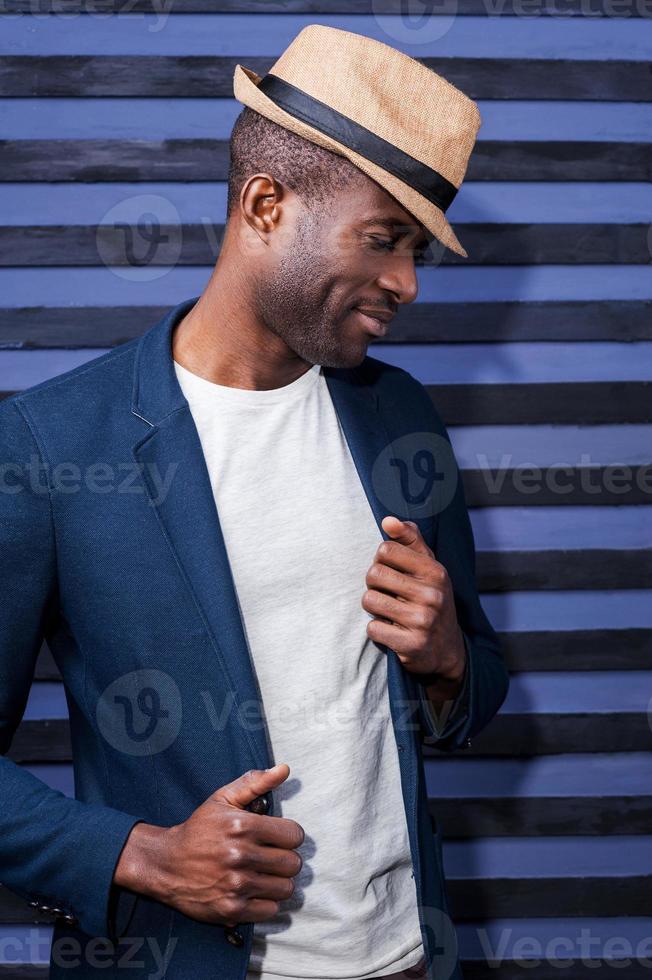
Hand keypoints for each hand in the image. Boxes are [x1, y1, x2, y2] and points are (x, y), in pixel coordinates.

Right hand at [113, 763, 303, 926]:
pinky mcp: (231, 910)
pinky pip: (270, 910)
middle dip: (285, 859)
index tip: (277, 838)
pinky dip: (265, 902)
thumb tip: (284, 769)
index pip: (294, 835)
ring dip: (278, 882)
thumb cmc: (199, 829)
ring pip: (285, 888)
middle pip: (293, 864)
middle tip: (270, 857)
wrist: (166, 864)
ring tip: (263, 874)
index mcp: (243, 826)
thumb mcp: (222, 799)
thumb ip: (255, 782)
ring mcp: (236, 885)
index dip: (289, 835)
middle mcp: (241, 856)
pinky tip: (253, 891)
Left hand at [361, 515, 465, 682]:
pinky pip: (372, 628)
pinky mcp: (411, 644)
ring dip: (374, 608)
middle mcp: (432, 594)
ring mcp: (422, 620)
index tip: (393, 572)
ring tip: (390, 612)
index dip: (382, 561)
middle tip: (390, 594)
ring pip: (369, 601)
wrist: (447, 650)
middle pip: (373, 574)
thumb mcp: (429, 568)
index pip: (385, 550)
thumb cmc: (432, 601)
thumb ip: (410, 540)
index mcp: (435, 571)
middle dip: (375, 585)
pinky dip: (378, 630)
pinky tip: (394, 631)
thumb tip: (388, 521)